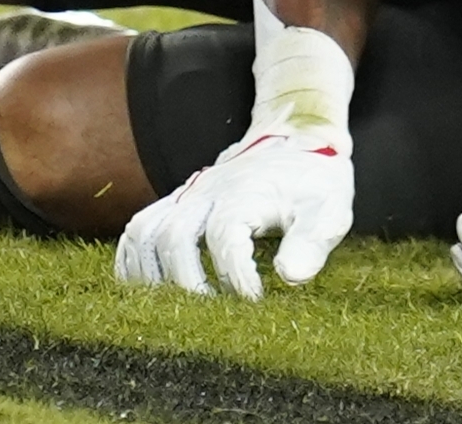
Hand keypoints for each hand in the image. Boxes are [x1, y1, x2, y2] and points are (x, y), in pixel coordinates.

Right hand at [114, 125, 354, 299]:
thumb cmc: (312, 183)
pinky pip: (138, 229)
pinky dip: (132, 261)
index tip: (253, 302)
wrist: (293, 144)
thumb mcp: (329, 209)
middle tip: (212, 318)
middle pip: (175, 236)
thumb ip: (313, 241)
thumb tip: (291, 278)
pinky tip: (143, 290)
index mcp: (245, 194)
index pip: (225, 237)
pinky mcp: (176, 202)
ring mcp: (187, 196)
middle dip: (188, 284)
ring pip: (147, 232)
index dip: (234, 276)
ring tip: (174, 310)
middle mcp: (208, 192)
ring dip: (153, 276)